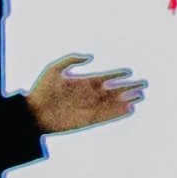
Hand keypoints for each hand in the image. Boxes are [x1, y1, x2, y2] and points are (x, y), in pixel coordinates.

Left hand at [24, 53, 145, 134]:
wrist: (33, 113)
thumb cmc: (41, 90)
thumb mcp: (54, 69)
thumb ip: (72, 60)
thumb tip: (91, 57)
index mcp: (82, 82)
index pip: (104, 78)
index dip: (117, 75)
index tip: (129, 72)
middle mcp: (88, 95)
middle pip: (113, 91)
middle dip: (128, 87)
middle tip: (143, 85)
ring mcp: (89, 108)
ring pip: (113, 103)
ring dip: (127, 100)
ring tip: (140, 96)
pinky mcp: (88, 120)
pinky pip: (107, 116)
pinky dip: (118, 113)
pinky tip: (129, 109)